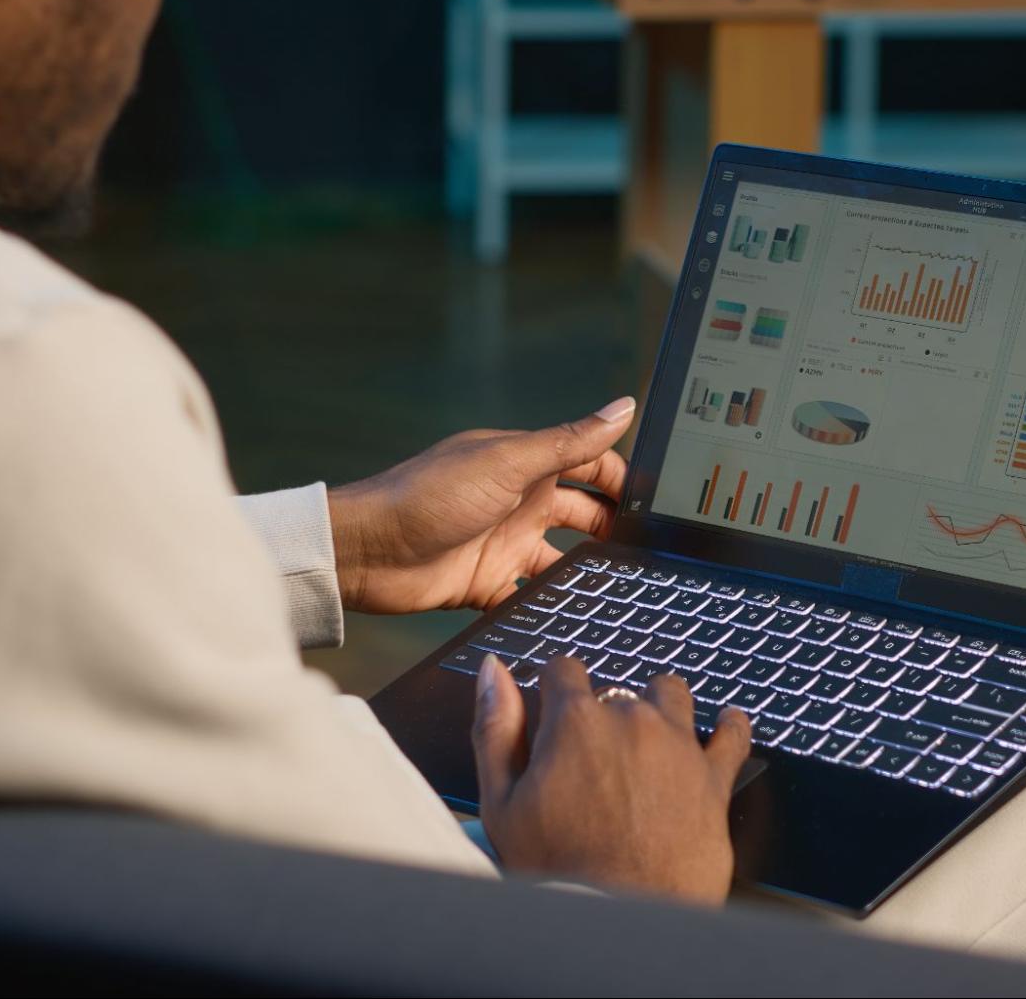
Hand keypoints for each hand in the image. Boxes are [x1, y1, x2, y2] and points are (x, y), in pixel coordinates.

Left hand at [327, 398, 634, 614]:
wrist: (367, 552)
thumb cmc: (427, 495)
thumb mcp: (508, 463)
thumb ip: (568, 441)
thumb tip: (623, 408)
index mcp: (527, 463)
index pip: (591, 464)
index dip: (624, 479)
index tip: (658, 502)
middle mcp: (521, 501)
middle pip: (584, 514)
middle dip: (614, 529)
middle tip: (650, 551)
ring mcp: (505, 543)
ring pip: (563, 559)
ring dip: (587, 571)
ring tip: (623, 589)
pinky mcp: (488, 583)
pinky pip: (531, 596)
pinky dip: (551, 604)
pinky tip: (577, 616)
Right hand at [470, 655, 751, 904]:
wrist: (620, 920)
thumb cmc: (557, 870)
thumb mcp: (501, 802)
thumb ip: (495, 728)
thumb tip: (492, 671)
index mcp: (576, 722)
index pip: (564, 669)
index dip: (556, 688)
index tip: (555, 706)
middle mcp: (631, 720)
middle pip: (616, 690)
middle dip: (604, 714)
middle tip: (595, 758)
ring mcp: (678, 746)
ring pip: (671, 695)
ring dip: (659, 707)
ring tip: (651, 736)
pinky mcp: (713, 778)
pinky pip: (733, 734)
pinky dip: (729, 726)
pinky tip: (725, 724)